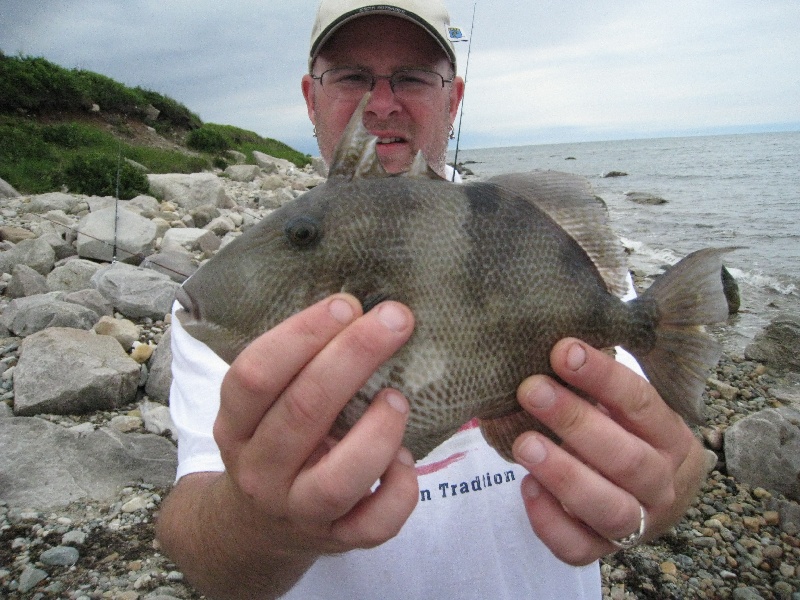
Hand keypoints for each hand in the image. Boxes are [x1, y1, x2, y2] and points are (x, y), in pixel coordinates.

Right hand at [159, 294, 418, 599]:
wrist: (258, 525)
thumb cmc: (274, 443)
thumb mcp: (263, 407)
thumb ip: (298, 367)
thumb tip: (364, 311)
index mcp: (236, 425)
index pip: (256, 375)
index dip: (301, 335)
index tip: (347, 304)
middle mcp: (260, 470)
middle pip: (302, 412)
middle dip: (354, 357)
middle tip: (395, 320)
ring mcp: (298, 510)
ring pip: (338, 479)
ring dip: (377, 431)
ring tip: (399, 397)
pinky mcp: (337, 540)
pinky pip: (375, 525)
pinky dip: (400, 489)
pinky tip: (406, 459)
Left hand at [512, 338, 709, 565]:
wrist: (650, 496)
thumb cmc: (626, 434)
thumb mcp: (626, 408)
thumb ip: (600, 385)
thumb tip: (556, 343)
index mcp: (671, 439)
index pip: (643, 405)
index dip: (603, 378)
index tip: (562, 350)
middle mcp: (663, 484)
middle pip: (628, 460)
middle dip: (576, 422)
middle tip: (531, 390)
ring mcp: (638, 524)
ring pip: (609, 509)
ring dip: (565, 475)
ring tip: (524, 443)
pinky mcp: (603, 550)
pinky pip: (579, 548)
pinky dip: (550, 522)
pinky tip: (527, 488)